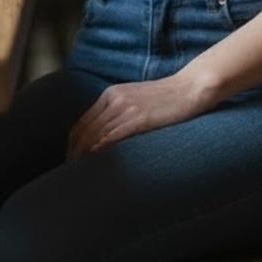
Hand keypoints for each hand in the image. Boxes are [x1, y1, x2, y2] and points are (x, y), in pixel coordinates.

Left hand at [66, 72, 202, 158]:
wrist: (191, 88)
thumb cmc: (167, 99)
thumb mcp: (136, 100)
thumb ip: (120, 113)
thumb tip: (107, 137)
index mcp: (111, 95)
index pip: (82, 122)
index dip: (73, 143)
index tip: (71, 159)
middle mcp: (114, 99)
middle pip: (85, 130)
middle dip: (74, 152)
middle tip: (71, 171)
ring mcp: (126, 108)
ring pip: (96, 135)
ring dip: (84, 155)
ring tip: (80, 173)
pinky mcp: (140, 118)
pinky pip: (113, 136)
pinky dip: (101, 149)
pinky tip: (95, 161)